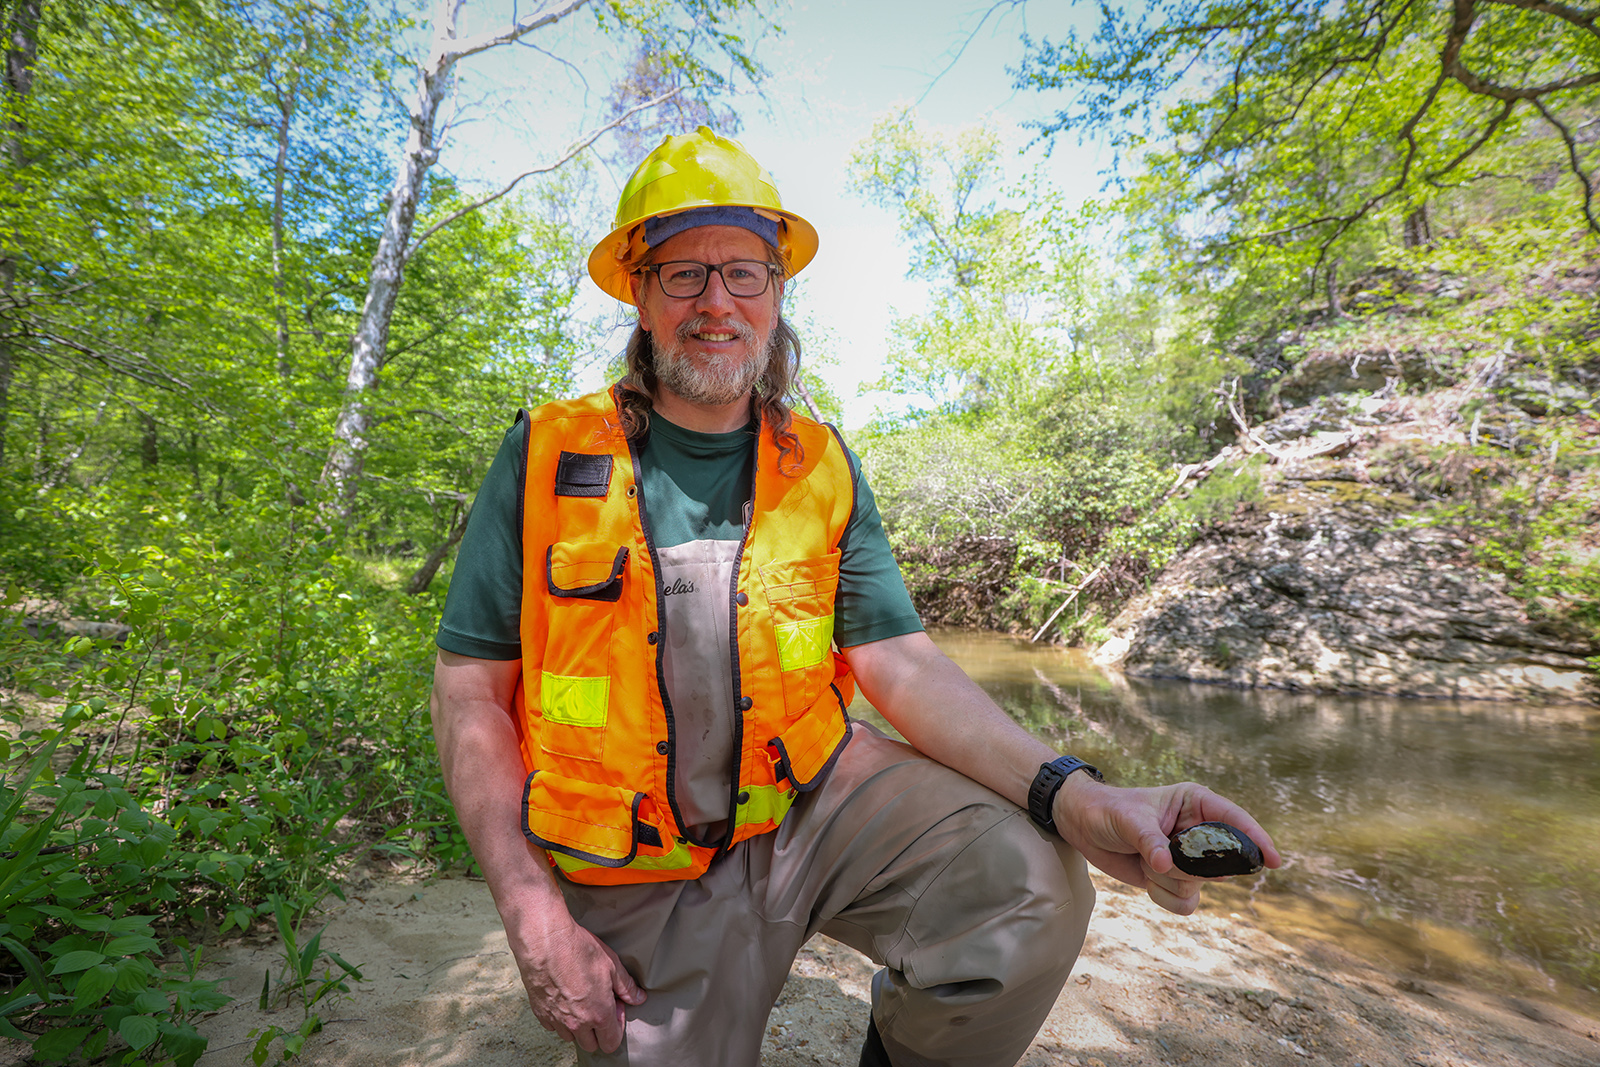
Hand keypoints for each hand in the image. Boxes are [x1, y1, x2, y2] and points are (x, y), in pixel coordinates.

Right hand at [505, 907, 647, 1053]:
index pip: (611, 1042)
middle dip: (598, 1030)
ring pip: (571, 1037)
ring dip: (578, 1025)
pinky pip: (553, 1026)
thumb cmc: (578, 950)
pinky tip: (563, 998)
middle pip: (591, 1044)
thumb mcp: (611, 964)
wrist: (545, 942)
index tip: (615, 1006)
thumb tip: (638, 998)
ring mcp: (557, 1020)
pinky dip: (560, 1018)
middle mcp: (577, 1023)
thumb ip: (626, 986)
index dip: (617, 1026)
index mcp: (599, 1014)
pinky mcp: (540, 1013)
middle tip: (599, 1004)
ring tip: (581, 1001)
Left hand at [1052, 777, 1282, 914]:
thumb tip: (1166, 865)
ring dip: (1170, 882)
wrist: (1081, 826)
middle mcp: (1197, 831)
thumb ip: (1150, 841)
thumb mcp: (1128, 820)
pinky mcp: (1175, 878)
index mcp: (1195, 803)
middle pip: (1220, 863)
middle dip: (1192, 869)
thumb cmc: (1107, 810)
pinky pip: (1185, 902)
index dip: (1256, 839)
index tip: (1273, 861)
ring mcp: (1188, 858)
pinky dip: (1164, 896)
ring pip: (1201, 887)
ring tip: (1146, 862)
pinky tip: (1145, 878)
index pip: (1234, 820)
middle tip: (1162, 858)